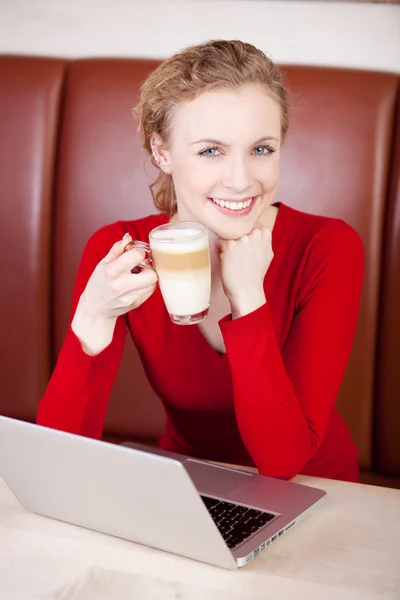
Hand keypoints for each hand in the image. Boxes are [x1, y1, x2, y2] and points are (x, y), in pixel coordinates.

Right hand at [72, 234, 157, 353]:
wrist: (94, 309)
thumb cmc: (98, 284)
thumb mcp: (103, 264)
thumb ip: (117, 249)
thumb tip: (128, 237)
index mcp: (112, 271)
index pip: (137, 256)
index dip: (139, 252)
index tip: (134, 254)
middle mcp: (121, 285)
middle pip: (151, 274)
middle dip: (148, 267)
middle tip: (140, 267)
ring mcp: (130, 297)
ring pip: (153, 283)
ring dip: (148, 276)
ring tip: (137, 276)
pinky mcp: (136, 304)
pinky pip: (150, 291)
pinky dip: (147, 285)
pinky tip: (136, 284)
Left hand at [217, 226, 272, 317]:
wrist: (247, 290)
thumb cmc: (255, 273)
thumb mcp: (267, 253)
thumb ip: (262, 238)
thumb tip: (256, 228)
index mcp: (265, 233)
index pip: (248, 224)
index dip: (244, 236)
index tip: (246, 249)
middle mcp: (255, 233)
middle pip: (237, 228)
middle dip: (235, 239)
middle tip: (239, 255)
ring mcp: (242, 239)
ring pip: (227, 235)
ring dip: (227, 245)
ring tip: (234, 259)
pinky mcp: (229, 246)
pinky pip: (220, 243)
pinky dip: (220, 251)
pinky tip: (228, 262)